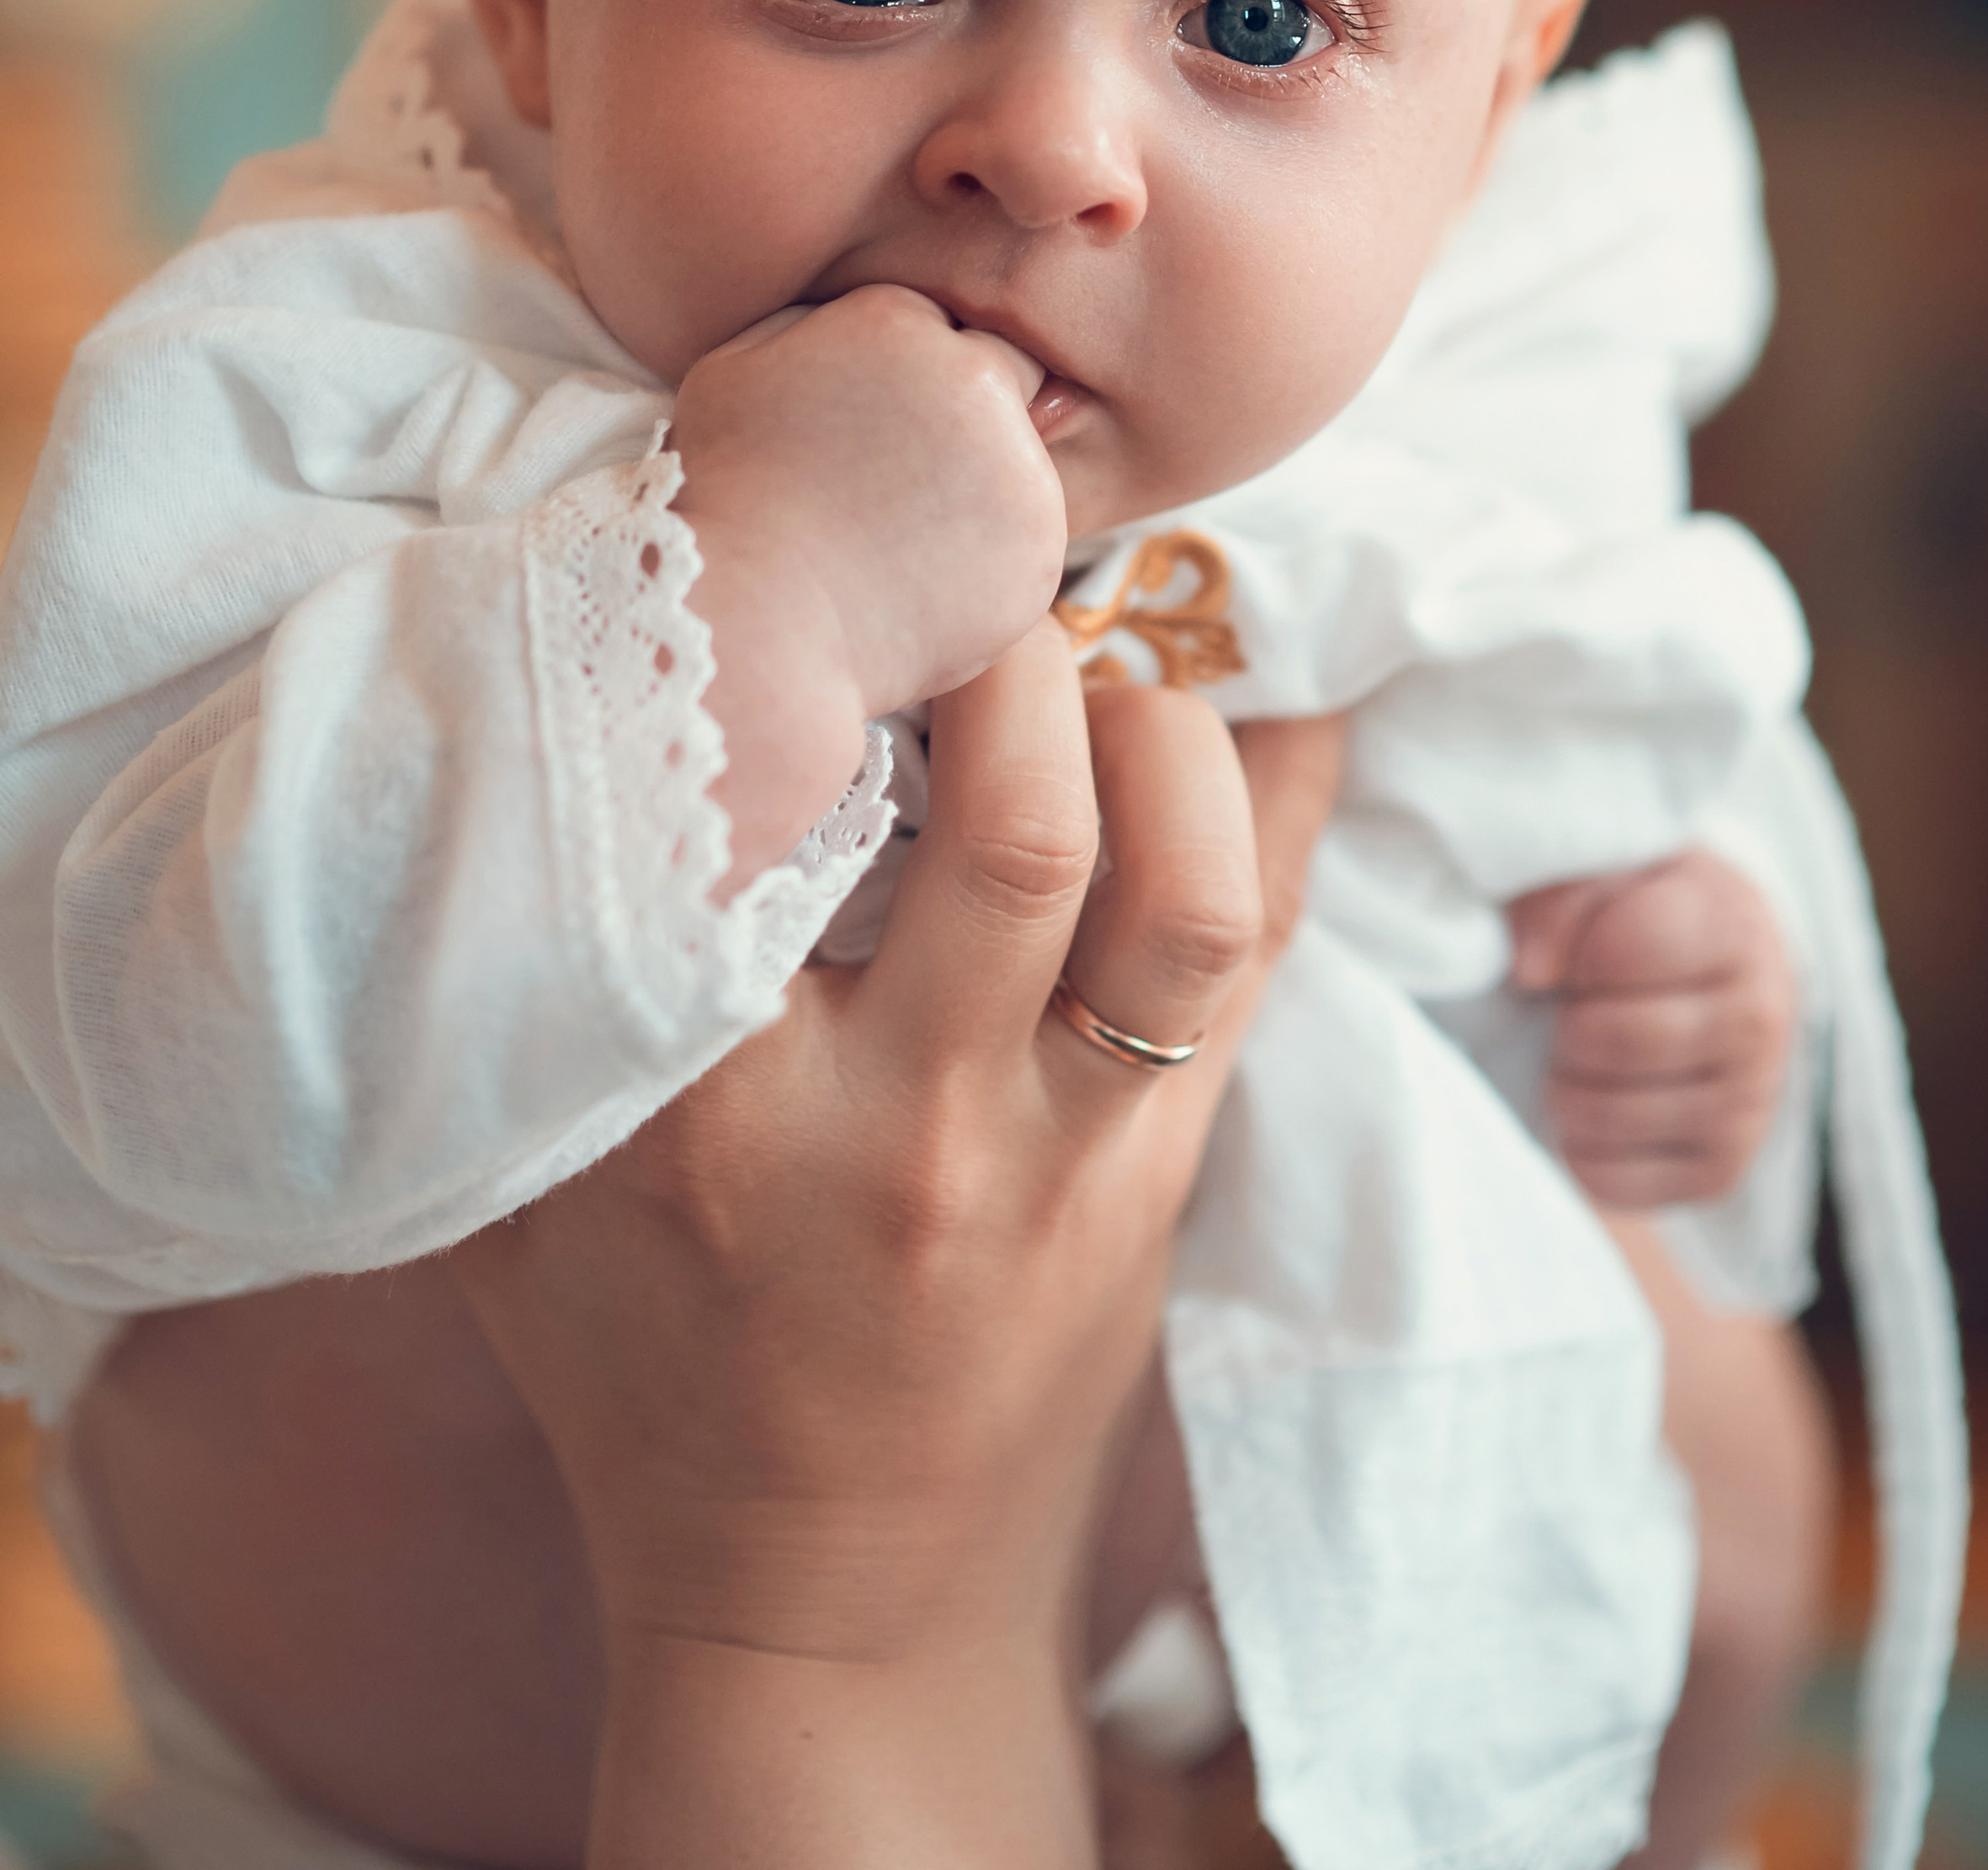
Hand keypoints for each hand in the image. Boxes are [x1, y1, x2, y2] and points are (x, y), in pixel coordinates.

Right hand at [454, 633, 1342, 1869]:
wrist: (821, 1610)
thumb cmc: (647, 1372)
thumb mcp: (522, 1186)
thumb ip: (524, 993)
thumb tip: (525, 740)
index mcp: (722, 1115)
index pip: (788, 822)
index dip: (817, 657)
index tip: (819, 565)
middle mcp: (912, 1125)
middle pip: (1027, 821)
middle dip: (1020, 651)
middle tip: (979, 574)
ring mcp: (1065, 1160)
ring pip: (1187, 887)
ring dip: (1164, 727)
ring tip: (1101, 660)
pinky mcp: (1163, 1177)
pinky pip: (1261, 954)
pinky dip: (1277, 800)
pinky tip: (1266, 690)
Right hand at [670, 285, 1069, 877]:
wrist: (754, 624)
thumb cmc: (728, 498)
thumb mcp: (734, 372)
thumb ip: (810, 327)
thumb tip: (862, 320)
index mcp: (897, 323)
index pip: (935, 325)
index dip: (902, 381)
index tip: (866, 433)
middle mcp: (975, 381)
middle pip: (1002, 375)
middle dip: (963, 419)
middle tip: (895, 485)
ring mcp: (1019, 468)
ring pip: (1020, 462)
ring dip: (978, 491)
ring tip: (893, 543)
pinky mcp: (1042, 550)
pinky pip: (1026, 542)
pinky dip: (987, 561)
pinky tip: (917, 584)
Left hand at [1507, 850, 1797, 1211]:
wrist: (1716, 975)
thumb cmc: (1645, 911)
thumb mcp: (1610, 869)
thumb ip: (1562, 892)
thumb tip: (1529, 966)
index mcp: (1731, 927)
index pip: (1622, 950)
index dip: (1574, 953)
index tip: (1579, 954)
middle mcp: (1758, 1018)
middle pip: (1613, 1041)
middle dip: (1567, 1028)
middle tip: (1571, 1014)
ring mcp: (1750, 1102)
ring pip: (1609, 1117)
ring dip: (1565, 1090)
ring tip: (1580, 1060)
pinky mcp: (1724, 1170)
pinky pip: (1616, 1182)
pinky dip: (1580, 1149)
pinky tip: (1595, 1109)